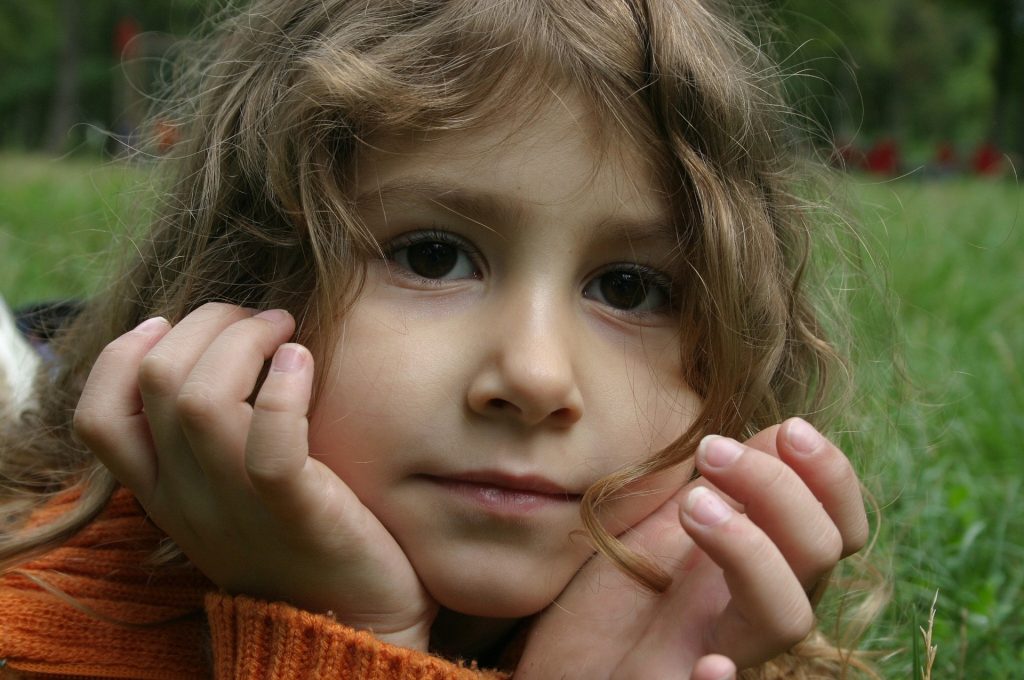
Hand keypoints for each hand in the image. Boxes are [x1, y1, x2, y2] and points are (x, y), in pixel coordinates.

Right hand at [74, 303, 436, 649]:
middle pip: (155, 379)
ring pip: (200, 398)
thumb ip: (206, 445)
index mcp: (164, 492)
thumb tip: (212, 359)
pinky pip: (269, 444)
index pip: (98, 417)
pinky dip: (283, 389)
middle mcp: (187, 497)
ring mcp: (237, 505)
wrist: (352, 627)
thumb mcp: (227, 497)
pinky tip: (303, 364)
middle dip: (204, 323)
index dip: (122, 353)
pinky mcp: (297, 511)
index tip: (170, 324)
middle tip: (258, 319)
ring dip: (242, 341)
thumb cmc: (297, 543)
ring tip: (283, 331)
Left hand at [515, 420, 868, 677]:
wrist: (562, 659)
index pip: (835, 527)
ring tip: (695, 505)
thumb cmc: (613, 593)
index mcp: (758, 566)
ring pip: (784, 618)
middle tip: (712, 450)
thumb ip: (722, 485)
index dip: (831, 477)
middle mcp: (749, 610)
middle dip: (777, 490)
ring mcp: (713, 651)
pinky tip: (712, 664)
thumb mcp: (665, 519)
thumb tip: (779, 433)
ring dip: (753, 553)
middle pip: (816, 557)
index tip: (789, 429)